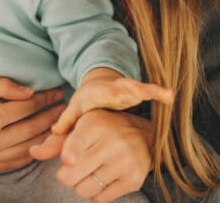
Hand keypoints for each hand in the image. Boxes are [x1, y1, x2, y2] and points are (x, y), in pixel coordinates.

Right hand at [0, 75, 66, 173]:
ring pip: (24, 150)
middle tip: (64, 109)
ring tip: (56, 126)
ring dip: (44, 138)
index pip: (27, 108)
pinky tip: (36, 145)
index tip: (56, 93)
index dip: (45, 99)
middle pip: (31, 130)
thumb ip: (1, 85)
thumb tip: (29, 92)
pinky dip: (27, 156)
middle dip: (50, 118)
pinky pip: (10, 165)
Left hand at [31, 110, 154, 202]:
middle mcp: (112, 143)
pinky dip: (97, 193)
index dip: (68, 157)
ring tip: (91, 170)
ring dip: (82, 184)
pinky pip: (100, 200)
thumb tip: (32, 152)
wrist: (145, 135)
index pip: (74, 147)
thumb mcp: (81, 126)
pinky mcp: (133, 180)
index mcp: (94, 125)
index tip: (68, 160)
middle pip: (70, 176)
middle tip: (75, 166)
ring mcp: (124, 163)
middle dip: (67, 175)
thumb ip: (55, 141)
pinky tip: (103, 177)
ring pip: (83, 190)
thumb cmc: (104, 129)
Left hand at [52, 68, 172, 134]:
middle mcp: (114, 88)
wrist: (100, 82)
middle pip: (124, 87)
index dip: (110, 95)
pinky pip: (151, 91)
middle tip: (140, 93)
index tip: (118, 97)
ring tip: (165, 94)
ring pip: (140, 87)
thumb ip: (66, 121)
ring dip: (150, 91)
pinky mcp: (138, 91)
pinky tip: (170, 97)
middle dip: (132, 90)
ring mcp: (127, 88)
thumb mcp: (76, 108)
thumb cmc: (87, 99)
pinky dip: (160, 93)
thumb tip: (50, 136)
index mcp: (98, 92)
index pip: (104, 93)